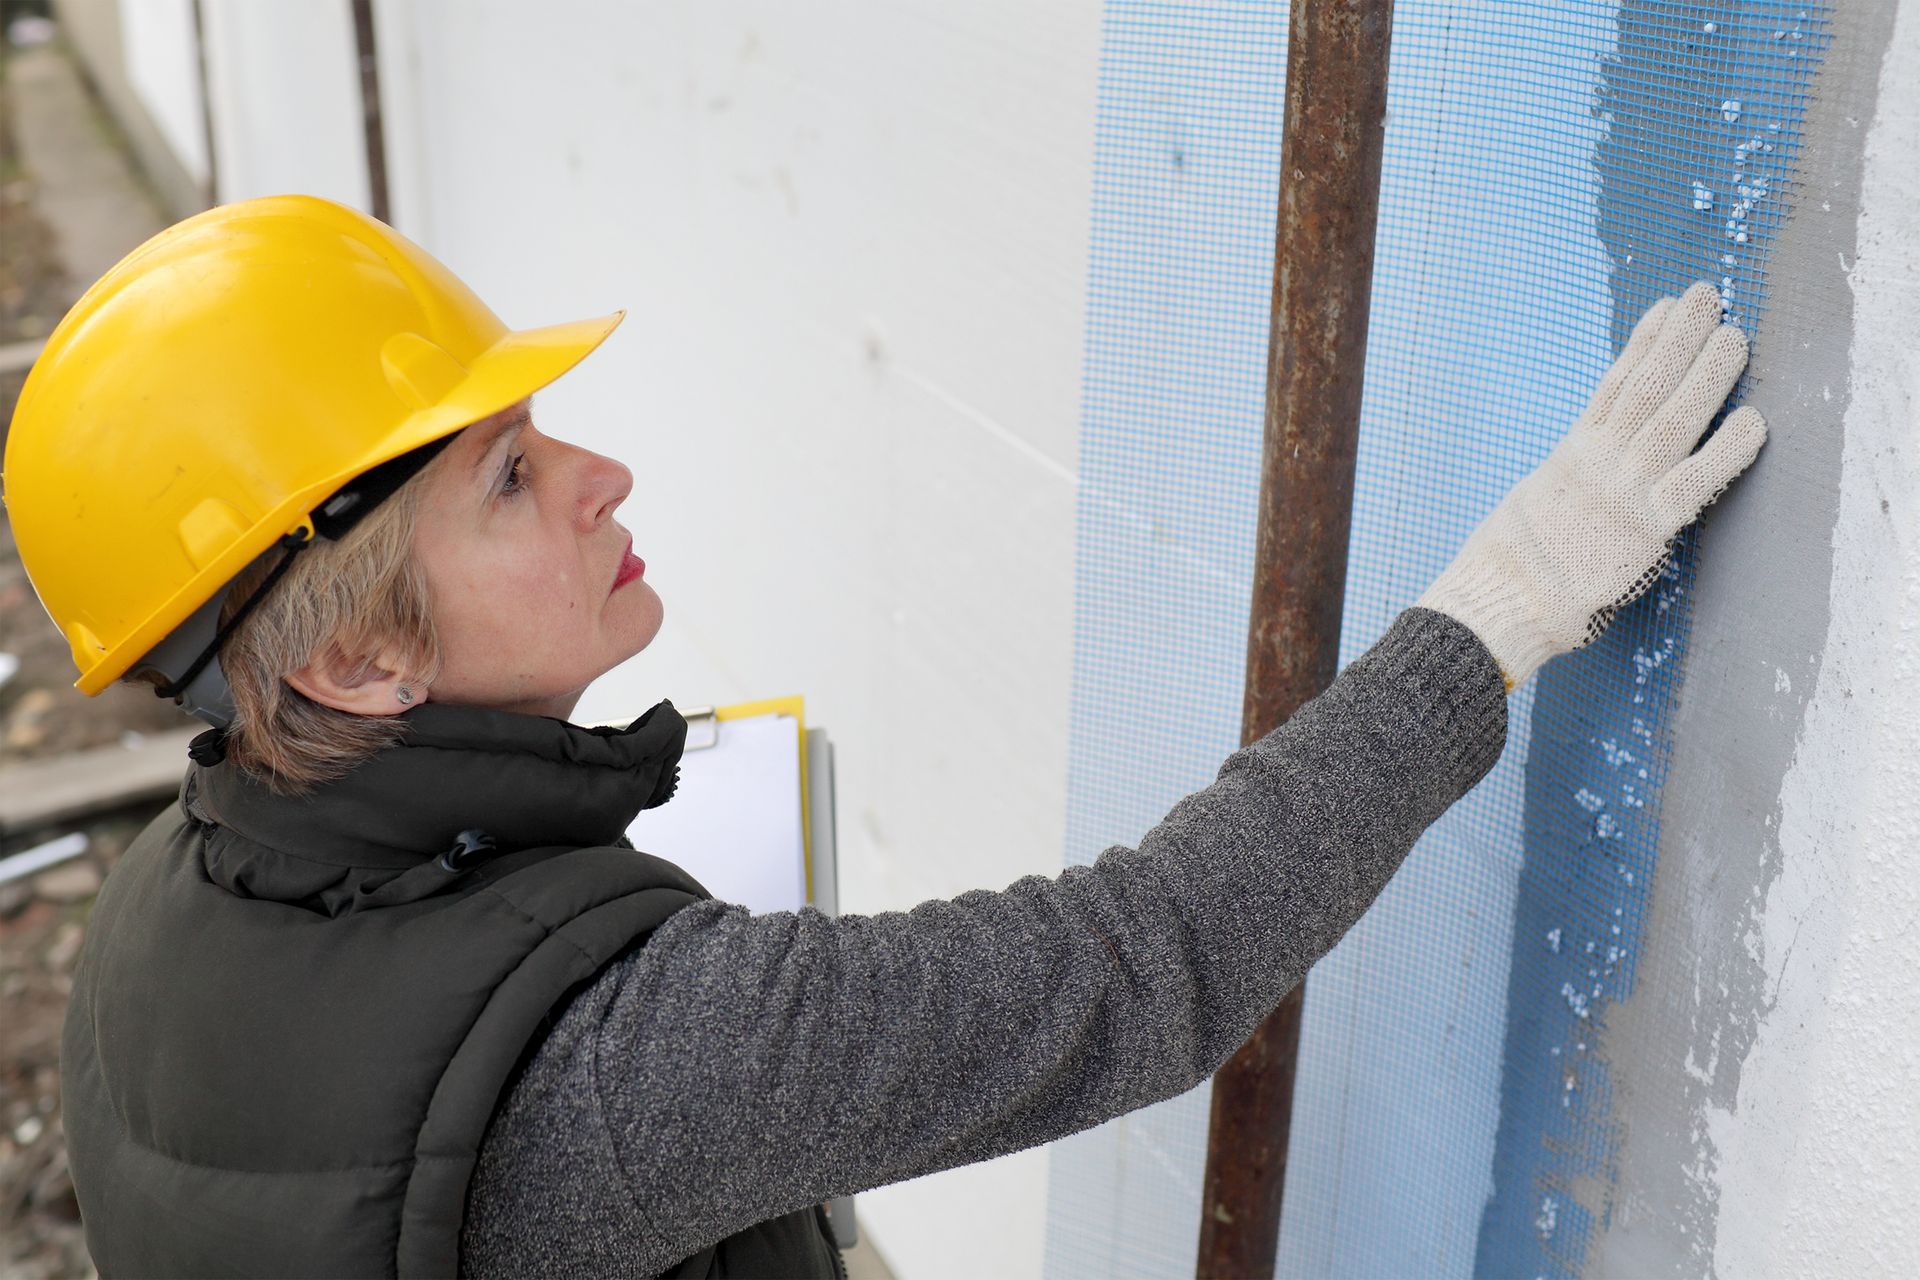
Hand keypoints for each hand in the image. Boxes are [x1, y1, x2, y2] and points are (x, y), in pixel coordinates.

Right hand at [1418, 282, 1766, 690]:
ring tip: (1733, 337)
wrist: (1503, 597)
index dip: (1644, 342)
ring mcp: (1625, 490)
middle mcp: (1600, 461)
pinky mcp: (1648, 526)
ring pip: (1673, 417)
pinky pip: (1698, 480)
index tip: (1667, 308)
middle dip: (1679, 336)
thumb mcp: (1533, 501)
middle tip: (1709, 297)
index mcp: (1573, 454)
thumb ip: (1568, 479)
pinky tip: (1754, 422)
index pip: (1614, 385)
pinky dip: (1727, 450)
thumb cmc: (1510, 562)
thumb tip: (1580, 468)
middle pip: (1647, 385)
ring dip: (1707, 374)